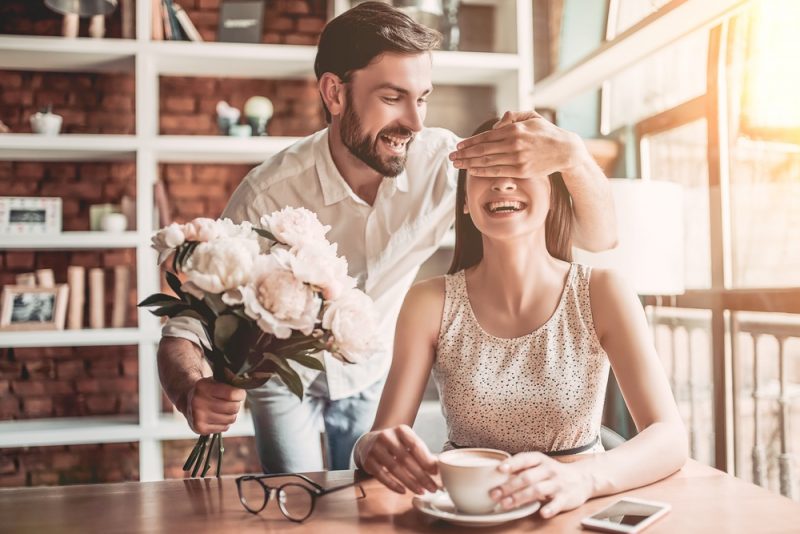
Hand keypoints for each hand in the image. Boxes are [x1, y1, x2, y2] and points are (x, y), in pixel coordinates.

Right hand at [184, 377, 245, 434]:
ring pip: (231, 419)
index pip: (232, 394)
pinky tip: (217, 416)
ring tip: (223, 409)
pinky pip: (225, 427)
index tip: (240, 394)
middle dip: (236, 404)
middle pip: (233, 408)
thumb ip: (229, 381)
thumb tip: (245, 382)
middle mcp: (198, 402)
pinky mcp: (200, 428)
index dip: (240, 394)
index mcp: (203, 387)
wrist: (188, 400)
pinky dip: (224, 423)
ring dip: (231, 414)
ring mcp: (198, 417)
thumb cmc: (207, 389)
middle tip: (231, 401)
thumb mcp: (215, 380)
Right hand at [357, 424, 440, 494]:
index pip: (415, 445)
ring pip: (394, 468)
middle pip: (406, 458)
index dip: (426, 460)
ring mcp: (375, 448)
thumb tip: (437, 468)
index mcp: (400, 430)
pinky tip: (403, 491)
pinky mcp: (367, 461)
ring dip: (410, 482)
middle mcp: (386, 436)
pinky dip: (393, 485)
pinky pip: (381, 475)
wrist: (369, 441)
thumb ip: (421, 454)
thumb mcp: (408, 443)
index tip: (436, 473)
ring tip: (421, 491)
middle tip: (432, 487)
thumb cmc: (395, 444)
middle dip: (421, 476)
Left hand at [449, 110, 588, 178]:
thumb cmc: (546, 133)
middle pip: (482, 150)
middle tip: (451, 156)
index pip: (486, 136)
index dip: (470, 142)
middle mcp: (514, 143)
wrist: (565, 150)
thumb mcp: (531, 117)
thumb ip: (513, 117)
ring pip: (487, 162)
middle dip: (464, 154)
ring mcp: (517, 158)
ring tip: (457, 165)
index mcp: (514, 129)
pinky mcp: (521, 170)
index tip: (459, 145)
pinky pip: (497, 171)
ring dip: (469, 164)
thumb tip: (497, 123)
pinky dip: (482, 172)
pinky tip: (472, 171)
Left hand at [490, 452, 592, 518]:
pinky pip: (557, 503)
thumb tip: (494, 477)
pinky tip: (542, 513)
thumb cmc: (552, 472)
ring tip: (507, 504)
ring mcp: (557, 484)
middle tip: (494, 495)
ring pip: (537, 490)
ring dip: (520, 497)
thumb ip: (521, 469)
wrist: (582, 479)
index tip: (499, 469)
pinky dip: (549, 508)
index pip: (524, 459)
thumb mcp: (538, 465)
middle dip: (509, 486)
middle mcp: (548, 470)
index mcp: (539, 459)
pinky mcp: (565, 498)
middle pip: (526, 477)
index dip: (512, 464)